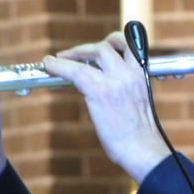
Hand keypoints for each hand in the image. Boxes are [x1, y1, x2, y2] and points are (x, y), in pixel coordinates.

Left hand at [43, 32, 169, 183]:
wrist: (142, 149)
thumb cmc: (139, 135)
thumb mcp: (138, 103)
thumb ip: (124, 89)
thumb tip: (106, 89)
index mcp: (141, 75)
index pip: (128, 46)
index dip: (110, 43)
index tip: (94, 50)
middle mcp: (130, 73)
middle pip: (108, 45)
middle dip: (87, 48)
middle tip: (71, 55)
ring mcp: (116, 81)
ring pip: (92, 52)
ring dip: (72, 54)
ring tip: (58, 60)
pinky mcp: (101, 91)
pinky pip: (76, 71)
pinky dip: (60, 66)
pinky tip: (50, 66)